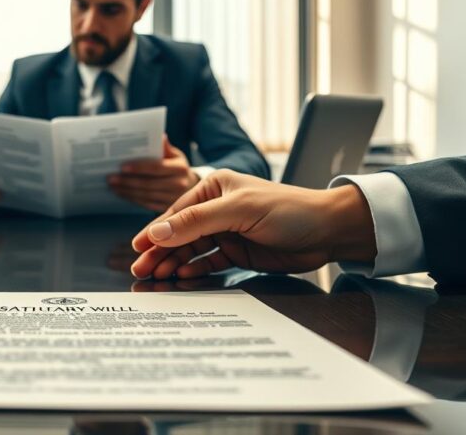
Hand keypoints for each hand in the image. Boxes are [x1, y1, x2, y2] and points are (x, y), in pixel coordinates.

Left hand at [108, 135, 197, 211]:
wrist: (189, 186)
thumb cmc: (177, 166)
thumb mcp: (175, 155)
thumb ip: (165, 147)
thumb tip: (159, 136)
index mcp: (180, 169)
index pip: (156, 168)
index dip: (139, 168)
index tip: (122, 167)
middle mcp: (178, 185)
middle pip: (148, 184)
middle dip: (127, 181)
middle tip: (110, 178)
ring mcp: (173, 199)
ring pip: (145, 196)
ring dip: (126, 191)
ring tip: (112, 186)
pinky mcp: (166, 208)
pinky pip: (146, 204)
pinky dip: (132, 199)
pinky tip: (121, 194)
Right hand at [130, 169, 376, 279]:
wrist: (328, 231)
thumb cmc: (288, 209)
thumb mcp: (238, 210)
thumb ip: (196, 222)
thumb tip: (158, 232)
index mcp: (215, 188)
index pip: (177, 212)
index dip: (156, 230)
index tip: (137, 247)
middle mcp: (217, 209)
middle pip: (181, 233)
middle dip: (160, 251)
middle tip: (140, 270)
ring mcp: (227, 232)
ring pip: (192, 250)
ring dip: (174, 263)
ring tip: (156, 278)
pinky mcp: (238, 253)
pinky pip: (209, 262)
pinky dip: (195, 270)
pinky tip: (183, 277)